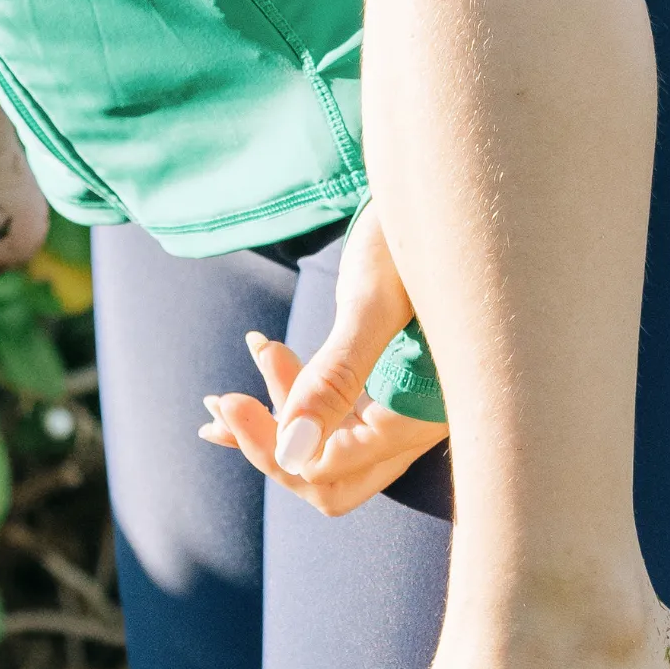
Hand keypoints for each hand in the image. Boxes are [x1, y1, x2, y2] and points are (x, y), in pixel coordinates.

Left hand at [199, 204, 446, 516]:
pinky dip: (295, 400)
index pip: (332, 468)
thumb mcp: (372, 302)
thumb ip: (335, 379)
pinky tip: (261, 367)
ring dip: (277, 419)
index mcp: (423, 415)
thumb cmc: (417, 236)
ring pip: (329, 447)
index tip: (224, 400)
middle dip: (272, 445)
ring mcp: (406, 407)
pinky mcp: (390, 385)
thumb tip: (291, 454)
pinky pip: (337, 417)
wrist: (445, 191)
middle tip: (224, 402)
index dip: (271, 443)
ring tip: (225, 390)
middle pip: (333, 477)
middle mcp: (419, 423)